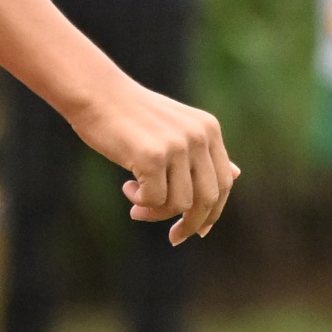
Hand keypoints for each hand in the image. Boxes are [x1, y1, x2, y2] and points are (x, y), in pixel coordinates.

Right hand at [67, 75, 237, 246]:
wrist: (96, 93)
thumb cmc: (131, 115)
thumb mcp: (176, 130)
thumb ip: (204, 153)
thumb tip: (235, 176)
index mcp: (209, 129)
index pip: (224, 183)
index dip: (213, 212)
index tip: (198, 231)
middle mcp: (199, 136)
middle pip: (208, 199)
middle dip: (191, 224)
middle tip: (173, 238)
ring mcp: (177, 146)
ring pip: (180, 204)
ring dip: (156, 212)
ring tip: (136, 205)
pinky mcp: (152, 156)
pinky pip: (155, 199)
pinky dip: (140, 202)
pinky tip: (127, 188)